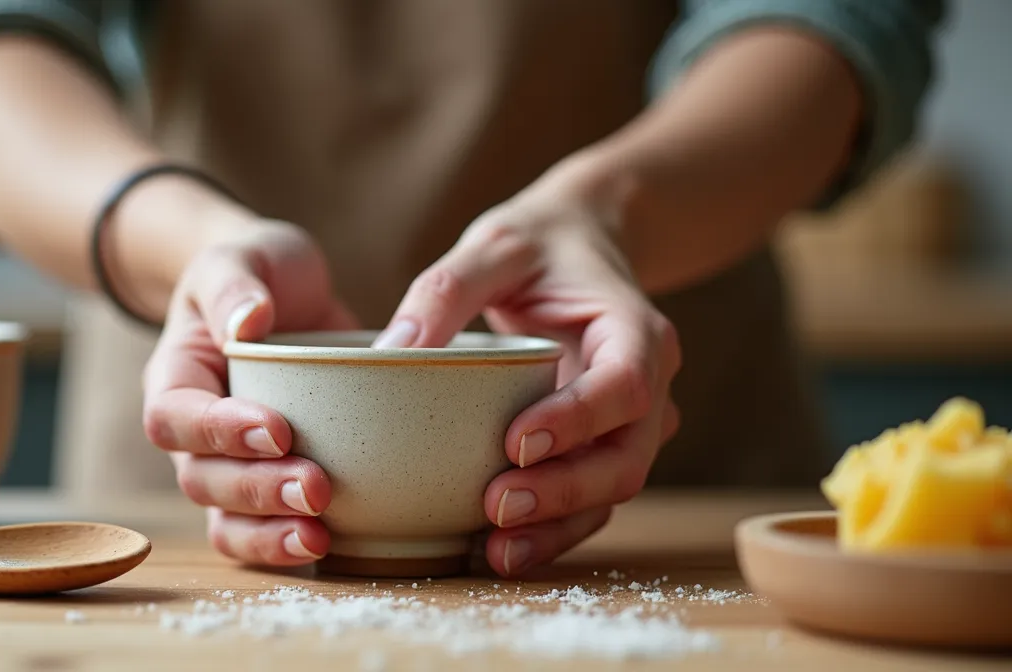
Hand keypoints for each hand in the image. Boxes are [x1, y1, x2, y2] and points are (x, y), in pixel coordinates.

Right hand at [142, 219, 357, 565]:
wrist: (284, 290)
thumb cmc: (256, 270)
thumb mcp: (242, 256)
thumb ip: (236, 283)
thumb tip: (250, 320)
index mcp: (175, 376)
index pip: (175, 417)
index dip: (219, 432)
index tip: (279, 429)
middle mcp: (193, 432)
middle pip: (202, 479)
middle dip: (257, 490)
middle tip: (317, 486)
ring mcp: (227, 464)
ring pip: (225, 520)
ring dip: (269, 533)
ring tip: (320, 535)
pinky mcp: (268, 481)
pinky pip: (259, 532)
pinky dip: (285, 546)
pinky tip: (330, 545)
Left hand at [374, 170, 681, 576]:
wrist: (582, 244)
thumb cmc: (539, 243)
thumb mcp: (494, 245)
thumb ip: (447, 288)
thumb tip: (392, 353)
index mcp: (635, 329)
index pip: (622, 385)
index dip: (577, 419)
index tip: (517, 442)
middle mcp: (648, 383)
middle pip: (626, 455)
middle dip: (565, 491)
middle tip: (495, 507)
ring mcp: (631, 422)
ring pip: (612, 489)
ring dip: (558, 525)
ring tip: (495, 551)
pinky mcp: (600, 445)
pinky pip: (589, 498)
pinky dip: (552, 528)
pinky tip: (500, 550)